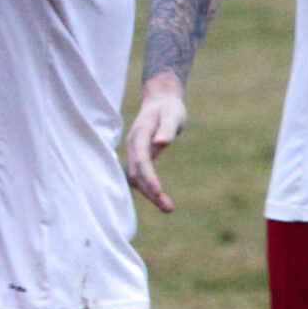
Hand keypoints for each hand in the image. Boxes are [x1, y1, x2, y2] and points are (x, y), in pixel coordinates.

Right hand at [122, 80, 187, 213]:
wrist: (160, 100)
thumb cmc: (169, 107)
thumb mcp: (173, 114)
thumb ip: (167, 128)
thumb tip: (160, 143)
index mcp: (140, 134)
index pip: (141, 160)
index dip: (149, 177)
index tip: (159, 192)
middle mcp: (133, 145)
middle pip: (137, 174)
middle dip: (150, 192)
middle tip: (169, 208)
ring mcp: (134, 152)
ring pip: (137, 178)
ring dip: (150, 194)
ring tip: (168, 207)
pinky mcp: (139, 157)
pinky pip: (140, 176)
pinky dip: (148, 188)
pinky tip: (159, 199)